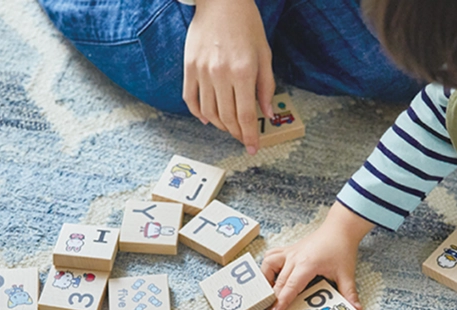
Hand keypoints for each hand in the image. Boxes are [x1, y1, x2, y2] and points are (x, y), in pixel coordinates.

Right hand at [183, 0, 274, 153]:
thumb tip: (267, 114)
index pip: (246, 115)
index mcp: (243, 71)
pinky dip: (199, 114)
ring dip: (220, 126)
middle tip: (243, 138)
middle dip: (237, 133)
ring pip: (209, 112)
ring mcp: (202, 72)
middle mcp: (221, 74)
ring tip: (229, 128)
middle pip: (227, 117)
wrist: (220, 0)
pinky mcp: (189, 68)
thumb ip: (266, 86)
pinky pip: (191, 99)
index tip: (253, 148)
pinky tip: (208, 119)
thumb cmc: (246, 24)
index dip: (250, 135)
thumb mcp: (264, 54)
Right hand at [261, 202, 373, 309]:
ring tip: (267, 294)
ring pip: (268, 265)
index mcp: (307, 265)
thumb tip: (355, 309)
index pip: (289, 287)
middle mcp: (294, 258)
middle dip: (270, 299)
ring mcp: (290, 252)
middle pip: (277, 282)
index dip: (280, 302)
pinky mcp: (289, 250)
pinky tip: (270, 276)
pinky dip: (267, 267)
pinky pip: (271, 257)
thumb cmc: (341, 248)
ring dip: (265, 280)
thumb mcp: (346, 274)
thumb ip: (349, 293)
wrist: (340, 228)